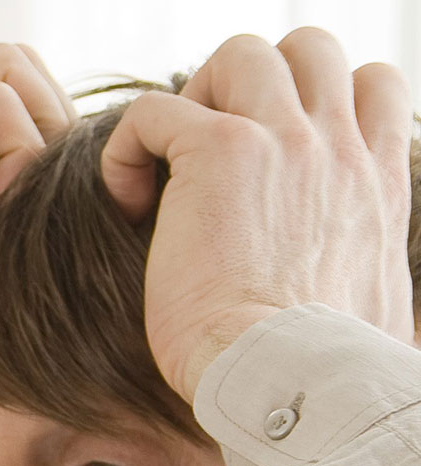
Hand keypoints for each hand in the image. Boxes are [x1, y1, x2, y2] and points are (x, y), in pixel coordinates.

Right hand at [0, 45, 66, 465]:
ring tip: (33, 197)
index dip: (59, 140)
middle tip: (56, 195)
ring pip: (9, 67)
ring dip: (45, 126)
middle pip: (18, 68)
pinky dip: (23, 147)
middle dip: (57, 119)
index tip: (65, 210)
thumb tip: (92, 242)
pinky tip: (8, 205)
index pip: (21, 100)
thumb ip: (15, 253)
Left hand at [101, 29, 414, 394]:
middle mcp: (339, 147)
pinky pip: (155, 110)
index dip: (314, 99)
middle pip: (308, 48)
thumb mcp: (371, 304)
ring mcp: (285, 141)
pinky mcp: (220, 153)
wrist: (291, 380)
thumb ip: (360, 272)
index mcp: (376, 180)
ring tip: (166, 167)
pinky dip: (128, 146)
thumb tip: (356, 310)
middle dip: (250, 82)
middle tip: (207, 151)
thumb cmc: (317, 371)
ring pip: (240, 54)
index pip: (370, 87)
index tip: (268, 157)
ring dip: (193, 98)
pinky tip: (126, 202)